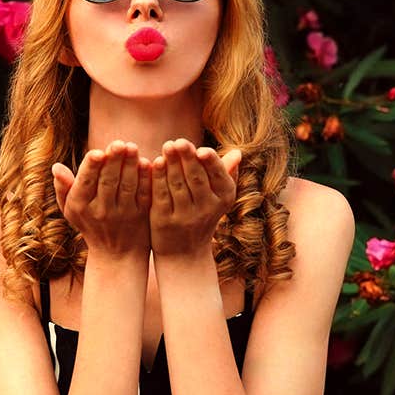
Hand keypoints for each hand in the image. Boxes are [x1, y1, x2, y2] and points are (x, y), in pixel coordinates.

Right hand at [52, 141, 151, 258]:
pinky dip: (145, 179)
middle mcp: (100, 211)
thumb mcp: (70, 209)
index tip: (98, 151)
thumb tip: (55, 166)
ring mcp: (122, 214)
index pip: (86, 182)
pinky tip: (147, 163)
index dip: (92, 167)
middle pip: (108, 181)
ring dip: (130, 166)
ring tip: (132, 147)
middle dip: (113, 161)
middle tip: (119, 143)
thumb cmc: (89, 224)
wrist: (116, 255)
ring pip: (127, 186)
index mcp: (80, 205)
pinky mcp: (141, 216)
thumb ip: (62, 187)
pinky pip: (143, 194)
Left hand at [148, 139, 241, 258]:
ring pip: (178, 185)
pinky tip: (156, 162)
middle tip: (179, 141)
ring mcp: (185, 217)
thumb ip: (225, 172)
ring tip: (167, 145)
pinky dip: (158, 177)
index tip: (202, 149)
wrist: (185, 253)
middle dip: (188, 159)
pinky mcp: (165, 221)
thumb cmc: (203, 215)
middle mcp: (207, 209)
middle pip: (196, 179)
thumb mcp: (218, 197)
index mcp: (224, 199)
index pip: (219, 177)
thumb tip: (238, 152)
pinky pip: (161, 195)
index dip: (210, 163)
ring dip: (172, 163)